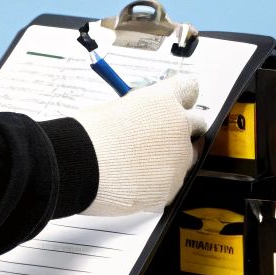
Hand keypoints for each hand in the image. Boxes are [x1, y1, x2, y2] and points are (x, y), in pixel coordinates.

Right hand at [72, 76, 210, 215]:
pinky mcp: (173, 186)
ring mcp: (179, 158)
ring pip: (186, 157)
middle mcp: (179, 126)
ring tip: (137, 166)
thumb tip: (139, 119)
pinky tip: (135, 182)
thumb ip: (138, 112)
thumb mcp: (113, 108)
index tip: (175, 105)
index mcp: (163, 100)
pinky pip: (172, 183)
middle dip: (182, 130)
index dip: (180, 98)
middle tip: (158, 139)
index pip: (189, 88)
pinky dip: (158, 184)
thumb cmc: (87, 136)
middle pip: (196, 124)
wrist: (79, 166)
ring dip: (170, 159)